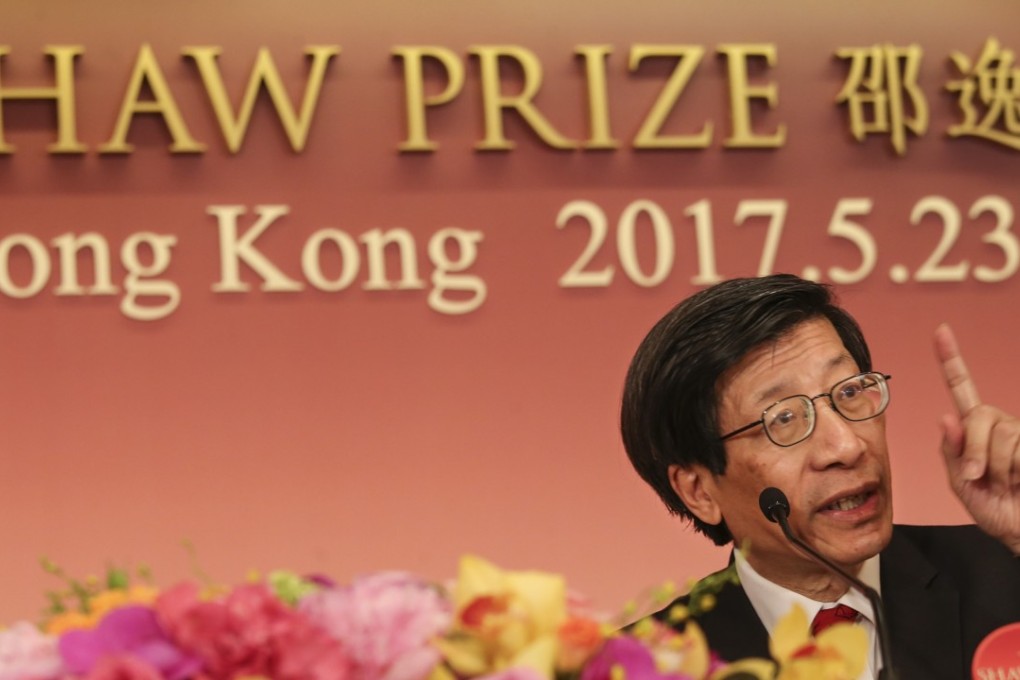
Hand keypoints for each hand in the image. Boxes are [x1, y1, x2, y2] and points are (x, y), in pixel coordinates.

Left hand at [935, 323, 1019, 553]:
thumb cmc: (994, 507)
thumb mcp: (961, 483)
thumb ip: (953, 452)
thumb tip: (946, 418)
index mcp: (974, 429)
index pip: (962, 388)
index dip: (951, 359)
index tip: (941, 330)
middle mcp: (1000, 423)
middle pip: (978, 416)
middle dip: (975, 451)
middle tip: (980, 478)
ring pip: (1001, 436)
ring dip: (997, 468)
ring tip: (1005, 483)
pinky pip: (1019, 452)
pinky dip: (1015, 473)